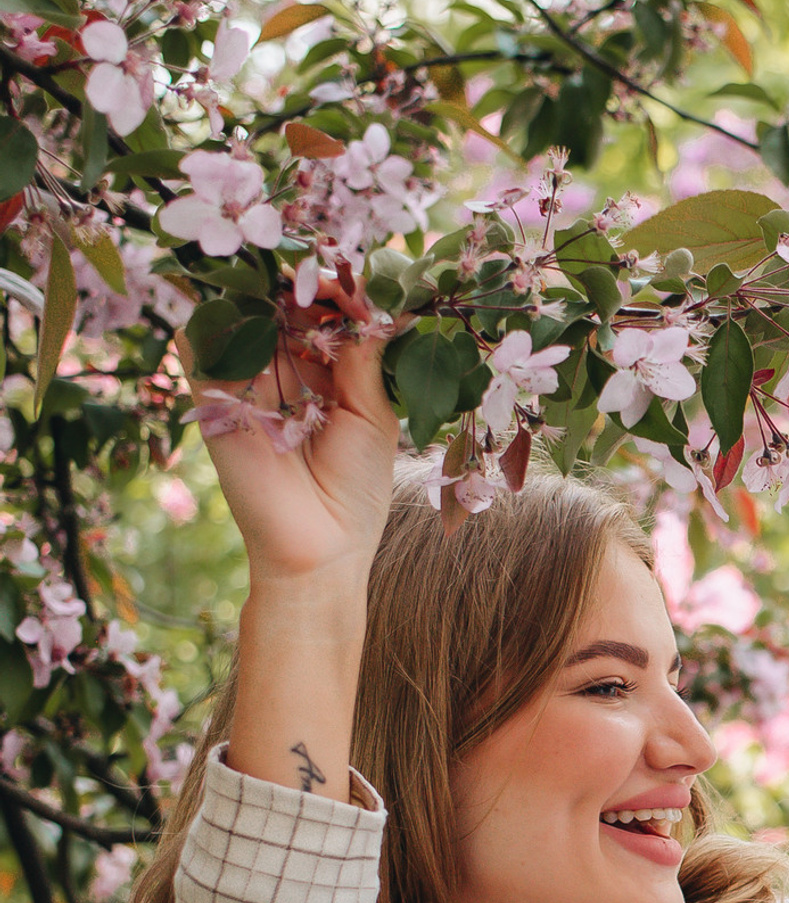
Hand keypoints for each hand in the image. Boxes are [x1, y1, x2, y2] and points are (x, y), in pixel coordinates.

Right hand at [184, 282, 398, 588]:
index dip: (338, 290)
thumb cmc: (356, 490)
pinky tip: (232, 285)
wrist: (317, 550)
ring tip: (278, 256)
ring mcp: (246, 379)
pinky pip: (202, 342)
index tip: (354, 272)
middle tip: (316, 256)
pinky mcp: (212, 395)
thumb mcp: (374, 417)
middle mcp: (285, 372)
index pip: (327, 316)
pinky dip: (210, 309)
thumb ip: (366, 359)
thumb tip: (376, 300)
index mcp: (330, 376)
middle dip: (298, 280)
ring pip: (244, 314)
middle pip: (284, 307)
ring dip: (257, 284)